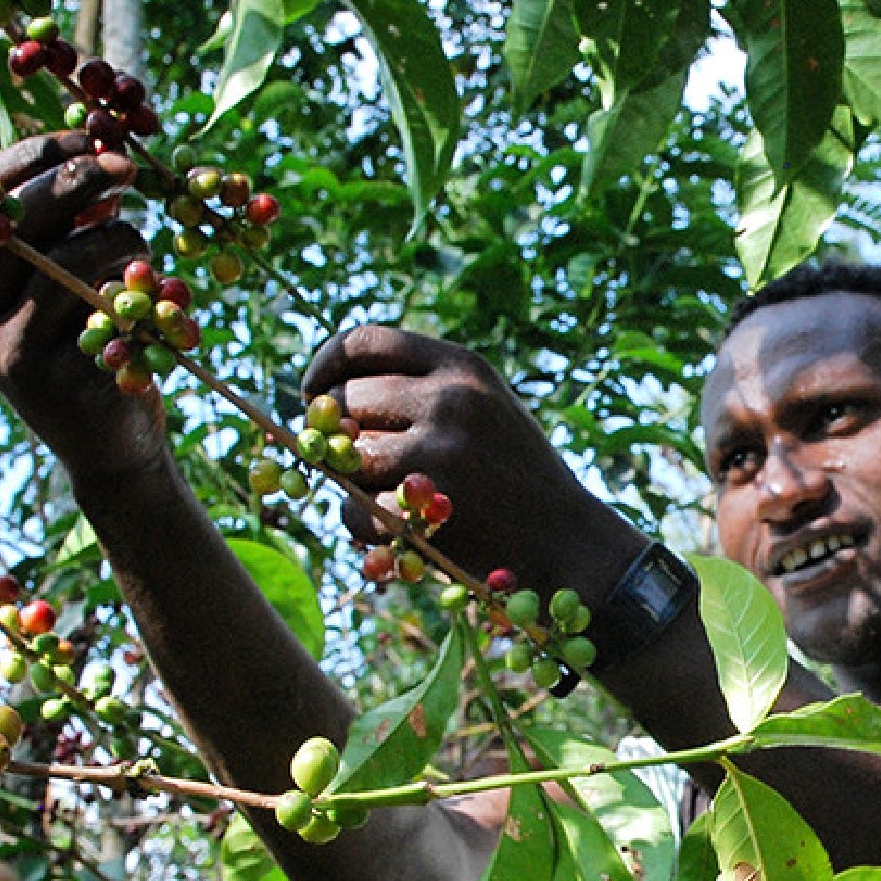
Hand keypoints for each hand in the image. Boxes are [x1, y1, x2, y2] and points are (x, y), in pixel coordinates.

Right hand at [0, 132, 166, 485]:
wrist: (110, 449)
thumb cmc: (91, 351)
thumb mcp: (69, 287)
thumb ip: (71, 233)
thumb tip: (99, 160)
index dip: (37, 157)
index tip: (89, 137)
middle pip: (18, 223)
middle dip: (77, 181)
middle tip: (127, 167)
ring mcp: (10, 351)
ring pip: (64, 266)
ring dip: (116, 238)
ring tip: (141, 243)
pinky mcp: (56, 381)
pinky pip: (101, 314)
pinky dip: (133, 290)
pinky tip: (151, 290)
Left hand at [303, 325, 644, 593]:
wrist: (568, 539)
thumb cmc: (519, 476)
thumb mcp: (486, 408)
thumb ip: (424, 390)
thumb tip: (332, 393)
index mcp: (462, 367)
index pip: (365, 341)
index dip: (326, 365)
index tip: (312, 392)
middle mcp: (449, 399)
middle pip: (346, 401)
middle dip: (333, 434)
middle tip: (342, 459)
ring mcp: (438, 452)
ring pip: (345, 459)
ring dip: (348, 484)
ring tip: (377, 499)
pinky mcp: (427, 507)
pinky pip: (356, 510)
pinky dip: (363, 526)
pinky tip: (393, 532)